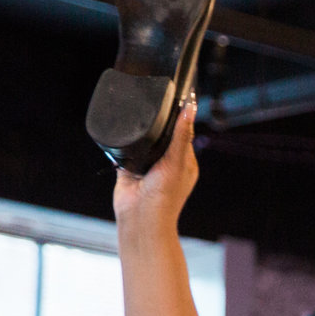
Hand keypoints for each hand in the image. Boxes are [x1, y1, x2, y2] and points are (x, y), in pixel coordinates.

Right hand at [113, 99, 199, 230]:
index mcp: (184, 162)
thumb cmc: (165, 197)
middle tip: (152, 108)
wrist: (140, 218)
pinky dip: (124, 146)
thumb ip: (181, 135)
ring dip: (140, 135)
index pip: (184, 132)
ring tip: (138, 124)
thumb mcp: (177, 161)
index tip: (178, 97)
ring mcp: (148, 166)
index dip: (181, 116)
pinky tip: (124, 139)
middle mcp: (167, 163)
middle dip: (158, 125)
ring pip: (144, 142)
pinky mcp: (129, 170)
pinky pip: (126, 152)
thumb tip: (190, 109)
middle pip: (163, 135)